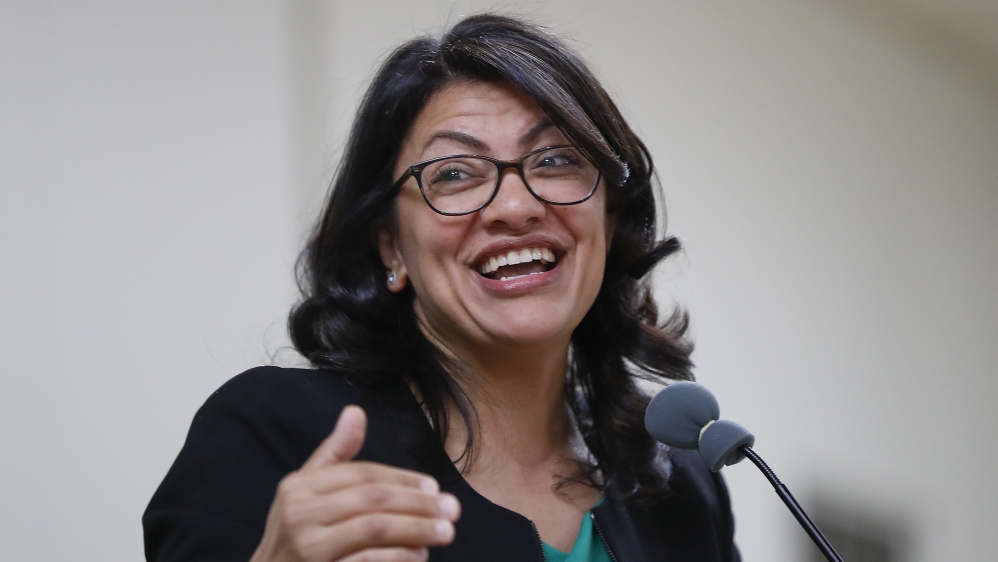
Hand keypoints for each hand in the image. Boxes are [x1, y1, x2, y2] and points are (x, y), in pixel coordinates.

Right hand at [250, 405, 459, 561]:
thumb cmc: (294, 538)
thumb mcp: (305, 493)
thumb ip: (334, 455)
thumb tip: (355, 412)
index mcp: (299, 487)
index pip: (362, 475)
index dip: (403, 479)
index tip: (434, 487)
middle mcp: (299, 515)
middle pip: (373, 500)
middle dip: (419, 503)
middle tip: (452, 509)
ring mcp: (308, 549)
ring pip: (375, 529)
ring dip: (417, 529)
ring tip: (445, 532)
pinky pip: (369, 561)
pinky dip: (400, 557)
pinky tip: (419, 556)